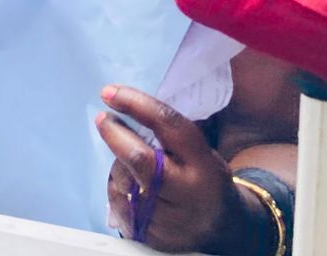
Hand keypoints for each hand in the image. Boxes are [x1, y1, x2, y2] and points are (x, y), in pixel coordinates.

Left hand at [98, 85, 254, 252]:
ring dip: (118, 164)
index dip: (136, 104)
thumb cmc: (205, 180)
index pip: (168, 126)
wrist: (223, 231)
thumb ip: (170, 134)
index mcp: (203, 165)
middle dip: (114, 134)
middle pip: (139, 158)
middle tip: (104, 119)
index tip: (110, 92)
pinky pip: (118, 202)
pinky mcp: (148, 234)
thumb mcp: (203, 153)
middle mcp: (185, 193)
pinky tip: (133, 188)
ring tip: (132, 165)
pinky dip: (119, 188)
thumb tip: (125, 101)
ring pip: (123, 179)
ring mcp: (165, 218)